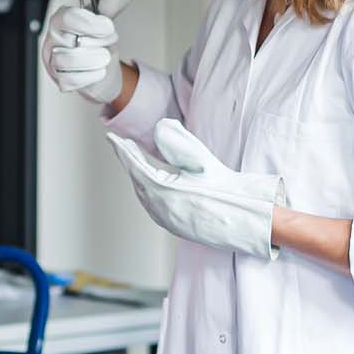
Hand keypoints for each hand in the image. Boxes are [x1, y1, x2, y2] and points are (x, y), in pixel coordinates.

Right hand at [40, 0, 133, 103]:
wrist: (104, 71)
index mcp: (61, 20)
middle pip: (70, 40)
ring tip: (104, 57)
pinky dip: (90, 77)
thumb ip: (110, 7)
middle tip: (109, 42)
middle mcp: (53, 39)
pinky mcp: (59, 80)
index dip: (89, 23)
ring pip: (68, 61)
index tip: (108, 27)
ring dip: (94, 60)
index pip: (67, 17)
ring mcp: (53, 61)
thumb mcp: (105, 24)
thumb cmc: (99, 44)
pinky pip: (71, 80)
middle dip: (97, 43)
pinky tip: (97, 71)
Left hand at [107, 119, 284, 258]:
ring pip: (143, 194)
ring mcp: (165, 219)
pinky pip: (152, 205)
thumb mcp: (202, 160)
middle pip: (136, 179)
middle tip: (123, 145)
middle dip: (129, 161)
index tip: (111, 137)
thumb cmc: (225, 189)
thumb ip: (179, 142)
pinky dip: (146, 191)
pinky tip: (150, 185)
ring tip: (135, 161)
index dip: (122, 149)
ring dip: (137, 176)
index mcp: (163, 190)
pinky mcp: (173, 226)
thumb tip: (160, 126)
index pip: (134, 165)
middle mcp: (159, 208)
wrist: (243, 218)